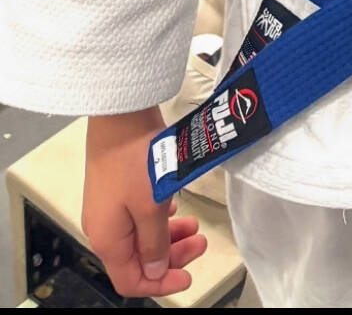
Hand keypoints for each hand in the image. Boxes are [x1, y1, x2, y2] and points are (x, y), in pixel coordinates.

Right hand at [83, 109, 206, 298]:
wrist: (120, 115)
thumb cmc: (135, 160)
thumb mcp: (150, 208)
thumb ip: (154, 244)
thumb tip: (154, 273)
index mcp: (108, 240)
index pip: (129, 281)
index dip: (159, 284)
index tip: (187, 276)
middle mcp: (103, 228)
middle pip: (137, 259)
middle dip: (170, 256)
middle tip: (200, 243)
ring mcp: (108, 207)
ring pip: (140, 236)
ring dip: (168, 235)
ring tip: (194, 224)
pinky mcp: (116, 188)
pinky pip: (137, 215)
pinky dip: (158, 217)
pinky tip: (174, 205)